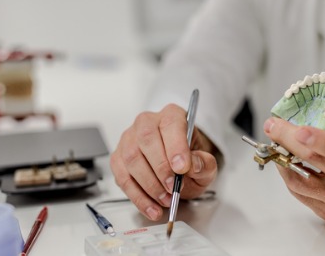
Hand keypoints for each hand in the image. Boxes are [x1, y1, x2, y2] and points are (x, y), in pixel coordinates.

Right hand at [110, 104, 217, 220]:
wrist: (178, 166)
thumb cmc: (189, 160)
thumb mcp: (206, 162)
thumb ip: (205, 163)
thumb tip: (194, 165)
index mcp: (171, 116)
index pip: (171, 124)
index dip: (176, 146)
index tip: (182, 168)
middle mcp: (147, 123)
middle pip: (147, 139)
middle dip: (160, 168)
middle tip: (172, 188)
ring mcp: (129, 139)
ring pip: (131, 159)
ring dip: (149, 185)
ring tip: (166, 200)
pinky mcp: (118, 158)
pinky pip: (122, 178)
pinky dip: (137, 197)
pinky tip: (151, 208)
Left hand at [263, 78, 324, 226]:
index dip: (318, 141)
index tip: (297, 130)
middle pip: (312, 161)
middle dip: (286, 140)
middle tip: (271, 125)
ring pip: (299, 181)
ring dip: (282, 158)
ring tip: (276, 142)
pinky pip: (299, 193)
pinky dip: (289, 174)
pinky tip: (286, 160)